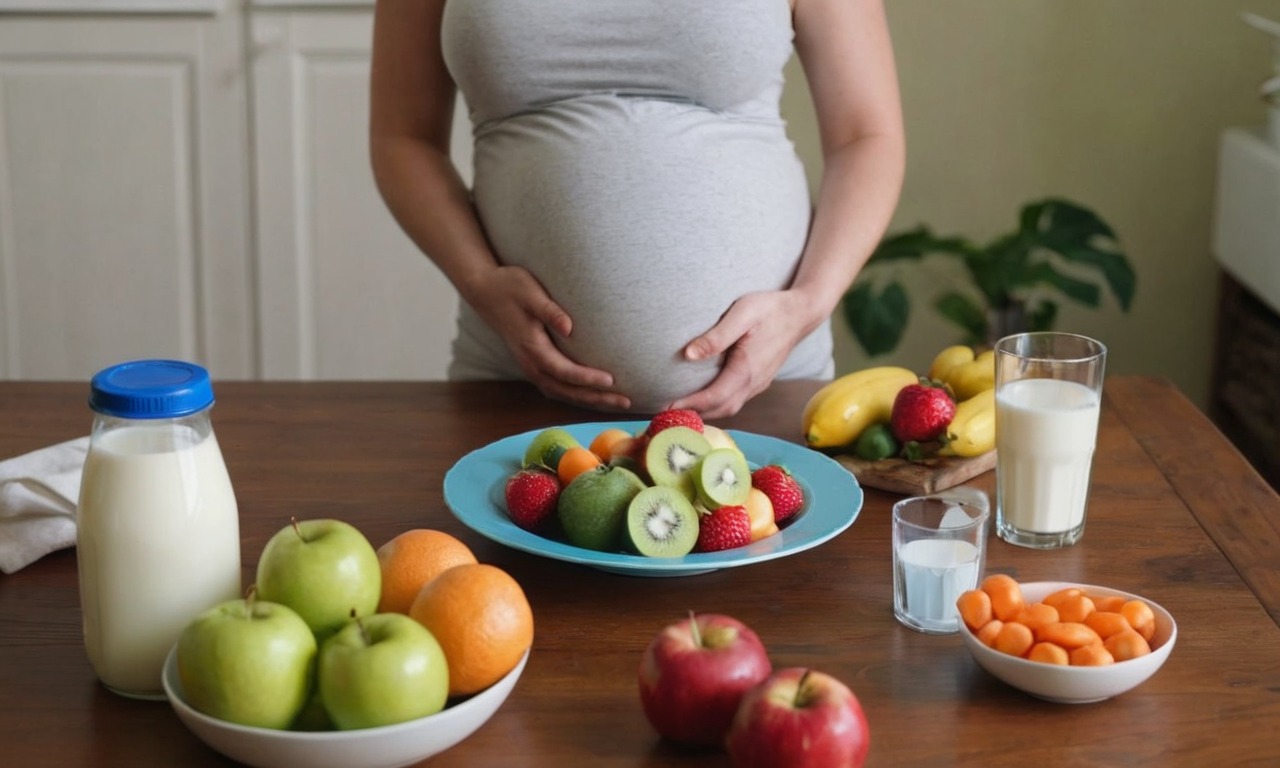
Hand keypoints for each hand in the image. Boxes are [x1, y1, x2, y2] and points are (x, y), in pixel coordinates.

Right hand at [468, 265, 630, 410]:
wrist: (484, 291)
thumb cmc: (509, 286)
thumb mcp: (529, 291)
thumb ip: (549, 310)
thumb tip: (569, 327)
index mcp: (532, 347)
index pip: (564, 371)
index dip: (588, 378)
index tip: (611, 381)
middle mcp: (530, 362)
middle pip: (566, 390)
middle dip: (596, 398)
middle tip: (625, 402)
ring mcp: (530, 366)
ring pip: (562, 392)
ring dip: (588, 400)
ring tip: (616, 403)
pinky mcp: (533, 363)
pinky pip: (557, 387)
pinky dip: (576, 395)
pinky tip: (593, 396)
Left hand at [669, 291, 815, 418]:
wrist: (801, 313)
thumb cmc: (770, 308)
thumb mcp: (743, 313)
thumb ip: (716, 336)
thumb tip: (688, 355)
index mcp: (747, 369)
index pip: (714, 397)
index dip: (689, 404)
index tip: (666, 407)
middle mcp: (753, 383)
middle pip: (721, 409)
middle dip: (693, 414)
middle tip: (664, 414)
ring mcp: (758, 384)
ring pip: (729, 408)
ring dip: (704, 413)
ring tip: (678, 410)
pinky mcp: (758, 381)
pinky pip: (735, 400)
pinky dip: (716, 405)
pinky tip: (701, 400)